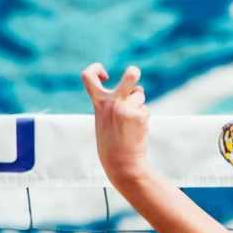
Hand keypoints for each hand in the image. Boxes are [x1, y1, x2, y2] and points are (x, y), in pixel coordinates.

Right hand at [82, 62, 149, 183]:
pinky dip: (142, 117)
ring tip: (130, 122)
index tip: (105, 75)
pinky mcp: (140, 115)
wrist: (121, 164)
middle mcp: (113, 102)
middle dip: (134, 73)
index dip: (95, 69)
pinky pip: (144, 109)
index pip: (88, 77)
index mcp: (99, 103)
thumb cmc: (111, 143)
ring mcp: (128, 108)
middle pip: (130, 76)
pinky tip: (136, 130)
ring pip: (139, 95)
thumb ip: (110, 105)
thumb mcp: (103, 120)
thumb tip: (130, 91)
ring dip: (138, 103)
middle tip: (134, 73)